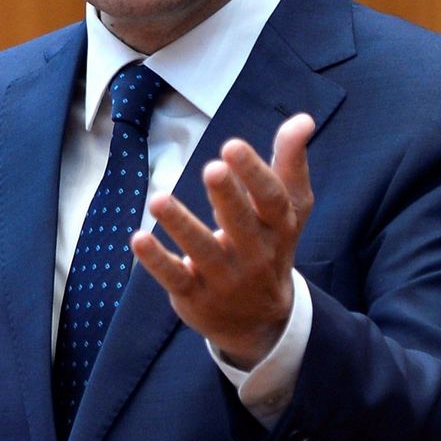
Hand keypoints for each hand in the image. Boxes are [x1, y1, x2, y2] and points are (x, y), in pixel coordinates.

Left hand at [130, 113, 315, 367]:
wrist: (260, 321)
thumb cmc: (269, 248)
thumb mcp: (287, 211)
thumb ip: (290, 164)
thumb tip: (303, 119)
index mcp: (277, 228)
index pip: (271, 200)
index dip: (254, 173)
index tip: (232, 145)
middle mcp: (254, 254)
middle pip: (241, 224)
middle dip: (227, 196)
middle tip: (211, 167)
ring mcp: (224, 277)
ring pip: (202, 250)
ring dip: (180, 224)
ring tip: (158, 199)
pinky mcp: (194, 295)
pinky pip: (174, 277)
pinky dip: (156, 260)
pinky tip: (138, 238)